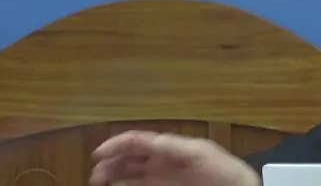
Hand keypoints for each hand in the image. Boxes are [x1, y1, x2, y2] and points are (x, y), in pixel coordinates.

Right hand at [90, 131, 260, 185]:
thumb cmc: (225, 170)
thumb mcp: (199, 152)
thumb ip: (173, 146)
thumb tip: (151, 140)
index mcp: (172, 146)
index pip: (138, 140)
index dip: (116, 143)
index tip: (98, 154)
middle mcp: (165, 159)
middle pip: (130, 156)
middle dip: (110, 161)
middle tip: (94, 173)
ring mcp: (165, 175)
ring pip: (131, 172)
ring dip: (114, 173)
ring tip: (99, 180)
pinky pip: (140, 184)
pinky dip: (126, 184)